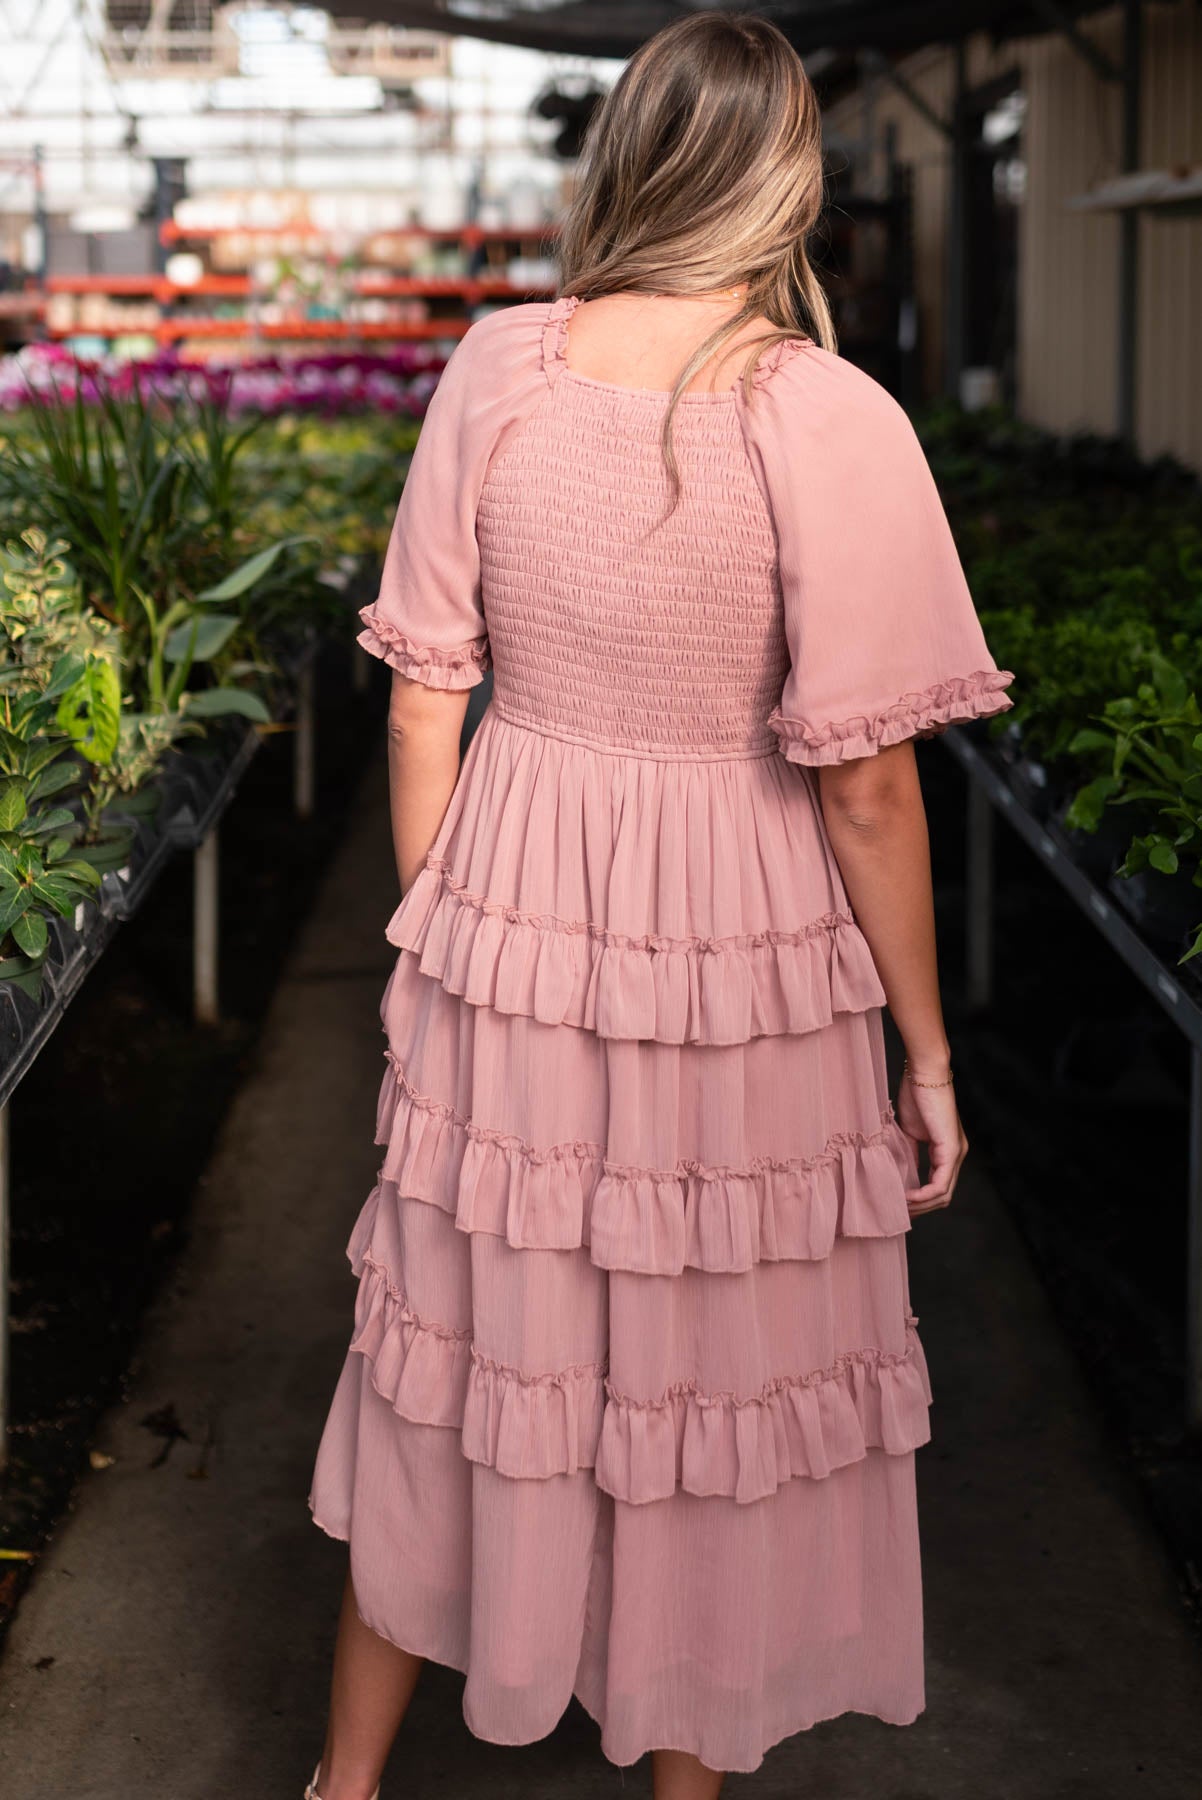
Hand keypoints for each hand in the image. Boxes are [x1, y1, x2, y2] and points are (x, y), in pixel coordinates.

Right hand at [896, 1070, 967, 1213]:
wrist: (923, 1074)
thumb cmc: (916, 1095)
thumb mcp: (908, 1131)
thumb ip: (908, 1152)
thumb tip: (900, 1173)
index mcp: (947, 1151)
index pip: (939, 1187)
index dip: (920, 1200)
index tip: (900, 1204)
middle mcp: (957, 1155)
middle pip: (943, 1197)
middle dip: (921, 1209)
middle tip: (899, 1213)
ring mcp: (957, 1154)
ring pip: (943, 1195)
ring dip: (921, 1205)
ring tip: (900, 1207)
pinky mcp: (951, 1150)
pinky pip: (940, 1184)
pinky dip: (923, 1195)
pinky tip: (907, 1196)